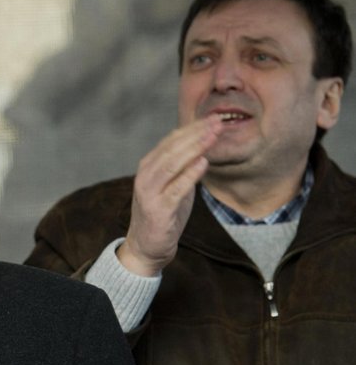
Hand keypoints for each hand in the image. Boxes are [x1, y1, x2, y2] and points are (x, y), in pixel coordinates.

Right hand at [118, 116, 221, 275]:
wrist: (146, 246)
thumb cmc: (163, 214)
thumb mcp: (173, 185)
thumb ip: (183, 166)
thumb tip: (204, 144)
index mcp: (148, 166)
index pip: (171, 140)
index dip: (193, 128)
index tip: (214, 118)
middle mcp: (145, 176)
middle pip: (172, 148)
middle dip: (196, 133)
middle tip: (217, 121)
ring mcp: (149, 192)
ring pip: (173, 163)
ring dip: (195, 147)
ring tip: (214, 135)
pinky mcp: (158, 209)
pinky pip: (176, 188)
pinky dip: (190, 174)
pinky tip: (204, 162)